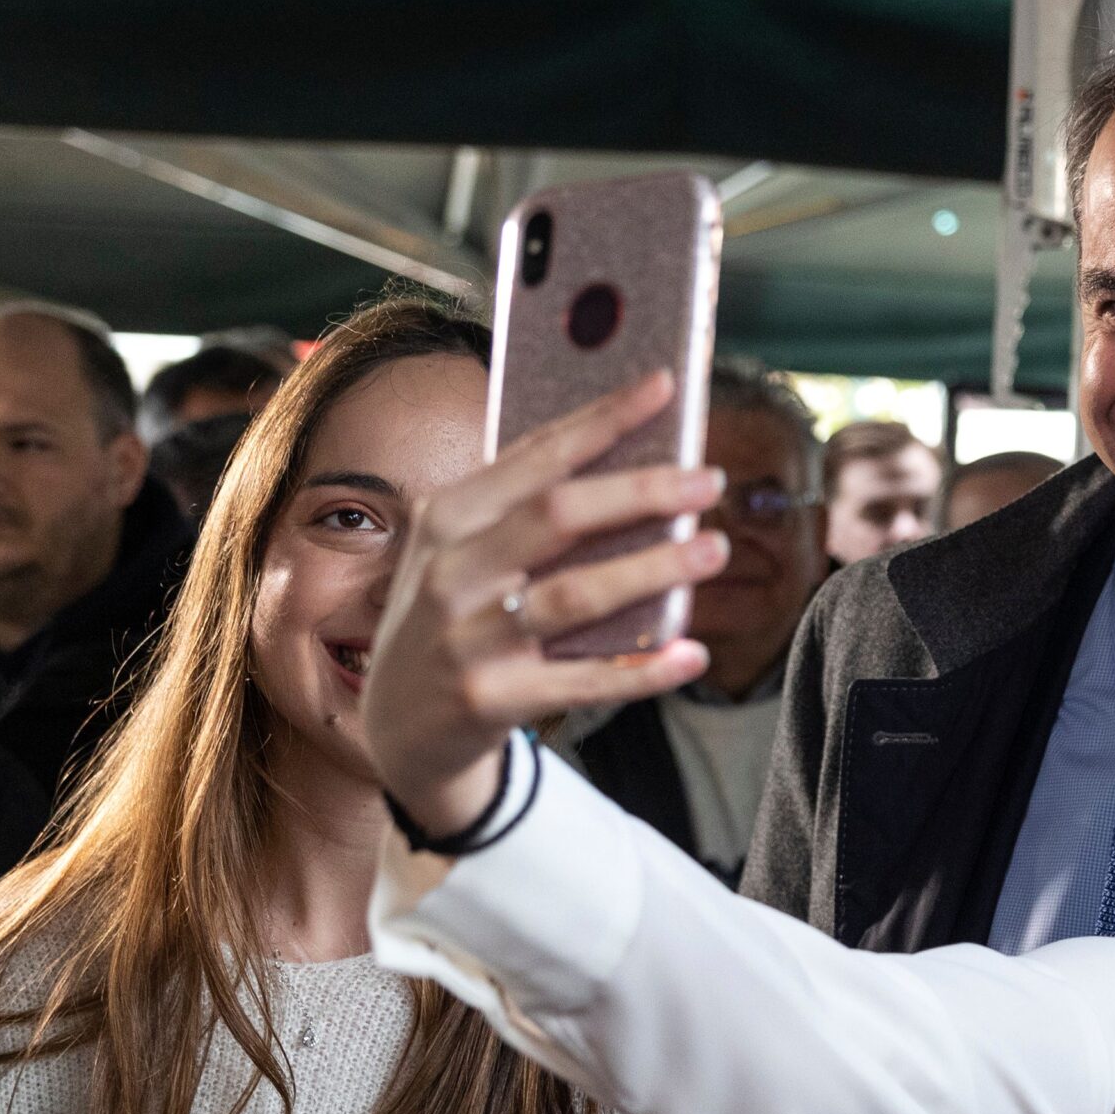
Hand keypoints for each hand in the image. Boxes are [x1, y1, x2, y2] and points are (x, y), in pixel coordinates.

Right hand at [364, 369, 726, 835]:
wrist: (400, 727)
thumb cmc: (454, 617)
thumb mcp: (464, 551)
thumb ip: (526, 507)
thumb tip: (634, 457)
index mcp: (450, 517)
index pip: (537, 454)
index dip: (604, 418)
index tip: (665, 385)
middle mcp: (452, 571)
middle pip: (559, 515)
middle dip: (641, 491)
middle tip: (711, 481)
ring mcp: (467, 638)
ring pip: (576, 594)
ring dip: (653, 570)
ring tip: (714, 549)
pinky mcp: (490, 700)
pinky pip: (582, 682)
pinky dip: (643, 670)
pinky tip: (692, 655)